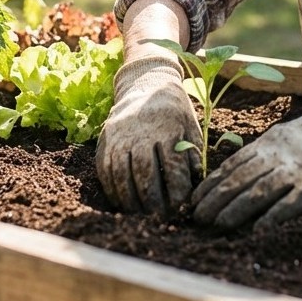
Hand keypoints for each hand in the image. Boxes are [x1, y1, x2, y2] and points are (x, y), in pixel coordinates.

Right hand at [96, 57, 201, 215]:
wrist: (145, 82)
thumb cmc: (174, 110)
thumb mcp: (191, 126)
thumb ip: (194, 153)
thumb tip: (196, 181)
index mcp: (168, 127)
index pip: (173, 166)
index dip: (177, 191)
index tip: (181, 207)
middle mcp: (141, 131)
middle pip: (145, 173)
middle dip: (153, 201)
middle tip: (159, 218)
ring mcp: (119, 134)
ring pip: (121, 174)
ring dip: (130, 200)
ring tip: (140, 215)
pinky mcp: (105, 138)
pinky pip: (105, 169)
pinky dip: (112, 189)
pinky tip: (122, 202)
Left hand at [191, 88, 301, 230]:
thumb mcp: (284, 135)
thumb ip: (262, 152)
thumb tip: (232, 172)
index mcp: (269, 142)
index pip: (231, 165)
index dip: (210, 184)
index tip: (193, 201)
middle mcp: (279, 154)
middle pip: (239, 178)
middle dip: (215, 199)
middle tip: (197, 219)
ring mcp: (298, 168)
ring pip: (260, 190)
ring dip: (235, 209)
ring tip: (217, 225)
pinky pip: (292, 202)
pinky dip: (273, 216)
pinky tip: (258, 230)